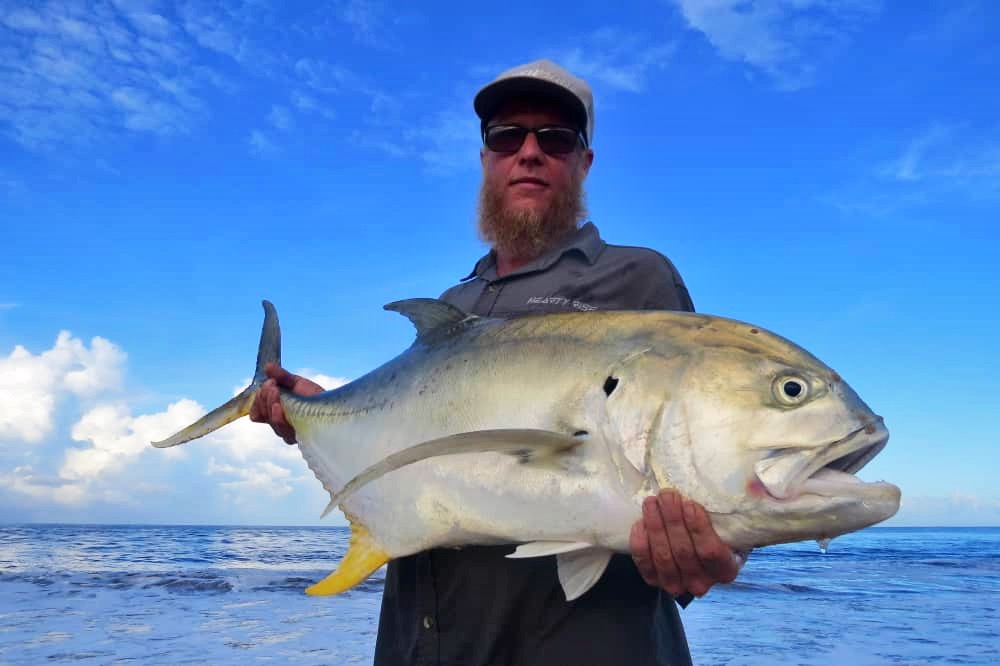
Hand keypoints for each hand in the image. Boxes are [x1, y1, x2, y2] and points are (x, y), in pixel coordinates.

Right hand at [248, 363, 323, 443]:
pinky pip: (282, 430)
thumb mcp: (296, 382)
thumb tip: (267, 366)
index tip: (268, 383)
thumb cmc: (314, 396)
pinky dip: (277, 417)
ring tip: (275, 390)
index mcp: (274, 411)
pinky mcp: (297, 436)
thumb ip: (281, 376)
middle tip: (272, 384)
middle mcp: (279, 423)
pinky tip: (279, 406)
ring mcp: (287, 431)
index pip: (257, 411)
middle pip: (262, 414)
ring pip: (271, 420)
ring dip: (270, 403)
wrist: (334, 406)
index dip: (258, 399)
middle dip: (264, 397)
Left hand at [629, 489, 745, 597]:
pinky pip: (645, 565)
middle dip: (673, 520)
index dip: (698, 528)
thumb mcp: (727, 524)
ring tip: (651, 502)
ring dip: (655, 527)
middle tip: (666, 495)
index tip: (690, 504)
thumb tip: (723, 481)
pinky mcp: (655, 582)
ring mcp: (677, 585)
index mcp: (725, 569)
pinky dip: (641, 544)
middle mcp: (702, 583)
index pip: (712, 552)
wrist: (697, 550)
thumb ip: (725, 512)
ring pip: (663, 557)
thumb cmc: (716, 531)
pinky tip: (640, 523)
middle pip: (684, 552)